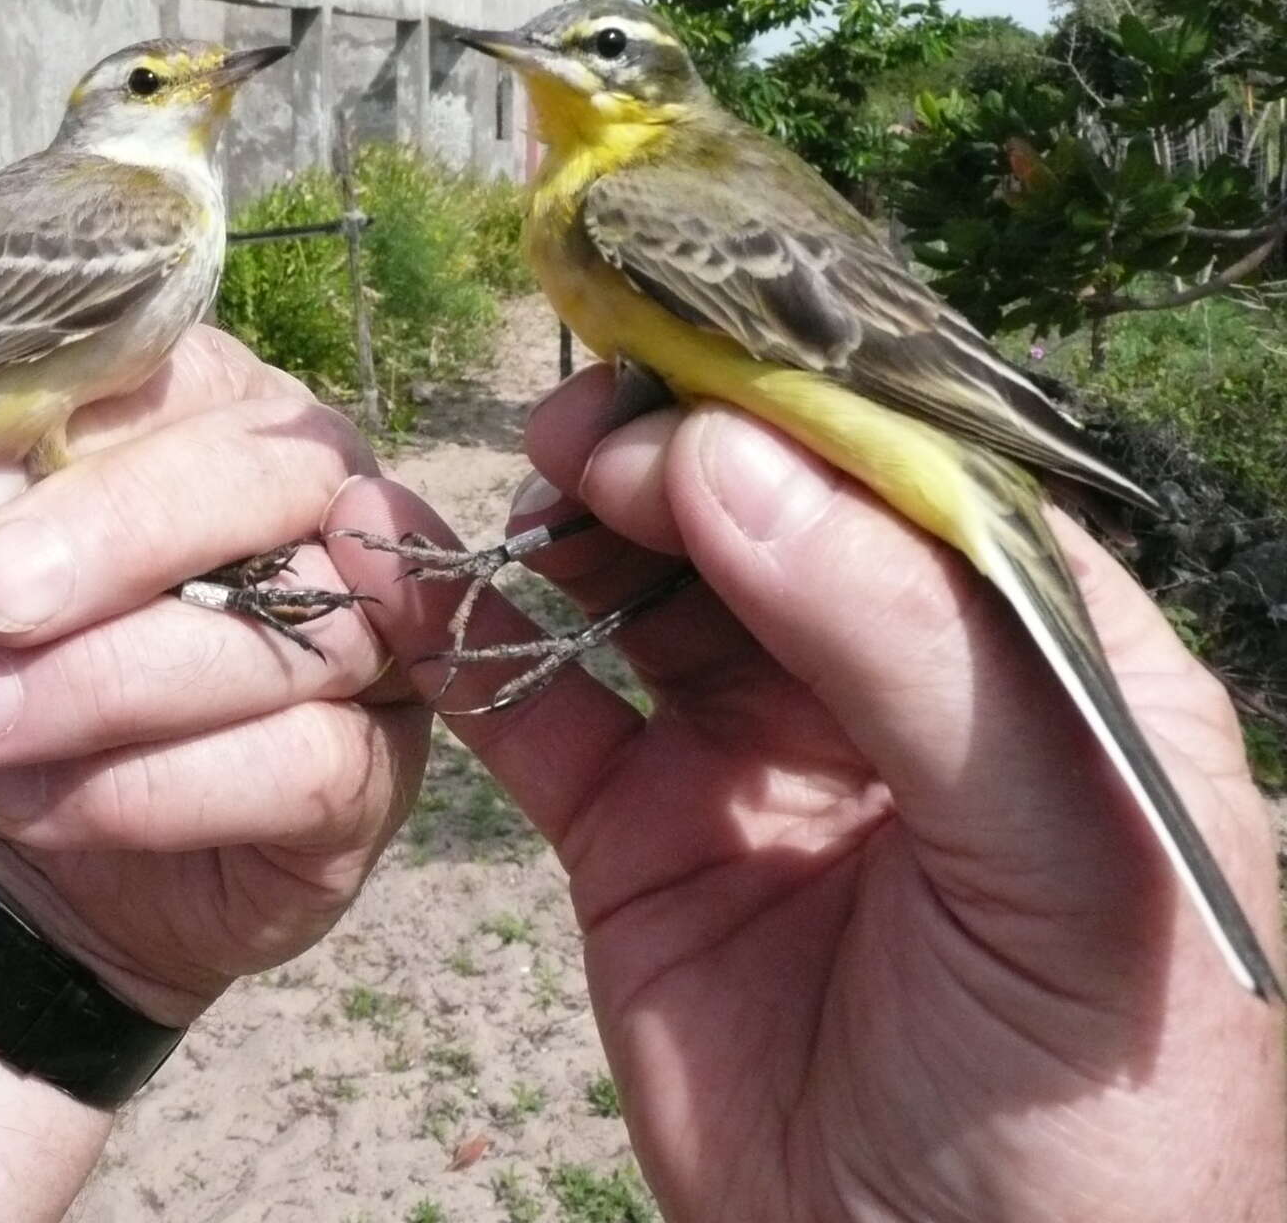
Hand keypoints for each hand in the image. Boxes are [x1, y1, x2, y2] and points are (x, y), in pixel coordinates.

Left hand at [0, 328, 428, 1026]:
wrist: (25, 847)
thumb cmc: (9, 660)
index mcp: (228, 419)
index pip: (203, 380)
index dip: (97, 442)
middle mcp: (331, 507)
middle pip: (277, 481)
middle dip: (123, 538)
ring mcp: (377, 639)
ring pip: (294, 631)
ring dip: (107, 684)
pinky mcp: (379, 771)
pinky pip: (305, 766)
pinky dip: (150, 789)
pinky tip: (34, 801)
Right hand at [328, 362, 1284, 1221]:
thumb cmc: (1085, 1109)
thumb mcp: (1054, 864)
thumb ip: (906, 649)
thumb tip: (723, 460)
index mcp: (1036, 662)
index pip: (920, 479)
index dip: (805, 408)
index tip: (694, 373)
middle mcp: (889, 683)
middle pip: (764, 508)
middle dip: (673, 450)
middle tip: (590, 439)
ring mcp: (750, 753)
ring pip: (640, 584)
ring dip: (567, 519)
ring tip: (522, 494)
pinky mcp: (634, 834)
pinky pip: (536, 708)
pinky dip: (464, 635)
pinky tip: (398, 569)